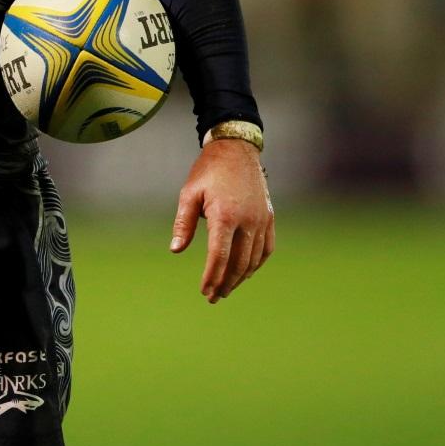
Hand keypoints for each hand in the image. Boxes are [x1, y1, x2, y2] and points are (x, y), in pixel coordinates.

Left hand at [169, 138, 273, 303]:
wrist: (236, 149)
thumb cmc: (208, 171)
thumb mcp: (189, 193)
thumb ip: (183, 223)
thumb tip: (175, 250)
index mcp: (225, 215)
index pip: (219, 257)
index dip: (211, 277)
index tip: (204, 291)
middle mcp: (247, 220)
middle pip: (238, 263)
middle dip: (225, 283)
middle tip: (214, 297)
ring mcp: (262, 219)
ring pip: (254, 259)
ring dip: (241, 278)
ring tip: (227, 288)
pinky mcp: (269, 216)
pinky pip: (266, 248)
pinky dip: (257, 264)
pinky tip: (246, 272)